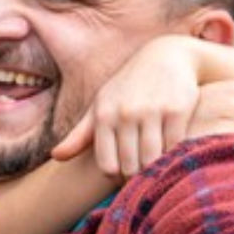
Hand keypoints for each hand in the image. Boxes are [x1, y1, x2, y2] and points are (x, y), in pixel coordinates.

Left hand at [53, 36, 201, 176]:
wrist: (165, 56)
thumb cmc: (126, 88)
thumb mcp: (100, 106)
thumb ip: (79, 136)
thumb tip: (55, 157)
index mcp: (103, 116)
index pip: (107, 166)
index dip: (117, 177)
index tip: (124, 176)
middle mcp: (124, 113)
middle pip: (131, 167)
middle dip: (137, 177)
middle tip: (144, 177)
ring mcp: (151, 110)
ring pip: (153, 160)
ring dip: (156, 170)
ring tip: (158, 169)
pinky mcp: (177, 109)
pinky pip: (176, 146)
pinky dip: (175, 155)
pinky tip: (174, 154)